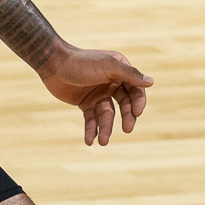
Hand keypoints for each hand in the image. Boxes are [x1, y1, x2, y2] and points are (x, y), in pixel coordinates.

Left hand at [39, 45, 153, 145]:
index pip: (135, 90)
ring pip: (107, 115)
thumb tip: (151, 82)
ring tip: (103, 142)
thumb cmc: (81, 62)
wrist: (53, 65)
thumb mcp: (107, 66)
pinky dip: (91, 130)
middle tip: (127, 129)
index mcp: (120, 72)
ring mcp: (99, 94)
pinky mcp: (86, 104)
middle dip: (126, 118)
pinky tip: (89, 141)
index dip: (137, 103)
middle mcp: (112, 83)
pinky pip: (92, 119)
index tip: (136, 113)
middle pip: (124, 105)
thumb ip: (129, 74)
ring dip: (106, 128)